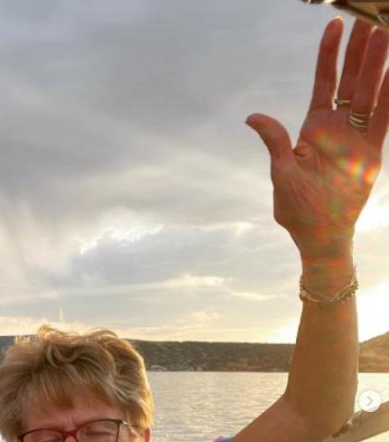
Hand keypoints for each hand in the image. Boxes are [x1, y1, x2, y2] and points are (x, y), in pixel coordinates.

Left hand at [247, 18, 388, 260]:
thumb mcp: (282, 172)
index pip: (324, 82)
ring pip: (370, 92)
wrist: (320, 234)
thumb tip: (253, 117)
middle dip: (360, 50)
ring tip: (386, 31)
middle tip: (370, 18)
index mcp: (313, 128)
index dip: (329, 55)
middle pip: (351, 80)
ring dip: (378, 64)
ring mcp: (356, 137)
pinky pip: (385, 118)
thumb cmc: (296, 208)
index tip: (335, 25)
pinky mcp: (373, 151)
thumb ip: (275, 142)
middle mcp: (337, 127)